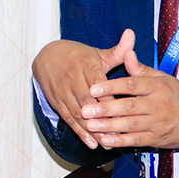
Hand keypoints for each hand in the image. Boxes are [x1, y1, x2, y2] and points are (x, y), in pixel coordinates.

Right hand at [31, 30, 134, 148]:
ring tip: (107, 143)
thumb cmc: (78, 56)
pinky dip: (80, 132)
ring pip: (79, 113)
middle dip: (102, 120)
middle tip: (118, 135)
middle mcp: (73, 79)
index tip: (124, 112)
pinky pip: (69, 119)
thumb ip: (119, 50)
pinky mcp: (56, 102)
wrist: (46, 56)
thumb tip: (132, 34)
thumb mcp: (98, 53)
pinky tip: (92, 143)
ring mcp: (64, 92)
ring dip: (92, 130)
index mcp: (87, 65)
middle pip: (88, 102)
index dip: (109, 98)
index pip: (99, 84)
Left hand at [80, 38, 178, 149]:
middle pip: (128, 106)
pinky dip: (120, 141)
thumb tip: (127, 52)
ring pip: (130, 124)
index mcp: (157, 87)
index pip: (132, 84)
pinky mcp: (156, 139)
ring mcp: (157, 123)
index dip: (111, 86)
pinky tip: (105, 140)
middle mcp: (157, 105)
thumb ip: (141, 69)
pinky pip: (136, 140)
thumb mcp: (163, 78)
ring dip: (108, 126)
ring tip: (90, 125)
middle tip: (85, 109)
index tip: (93, 87)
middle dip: (105, 109)